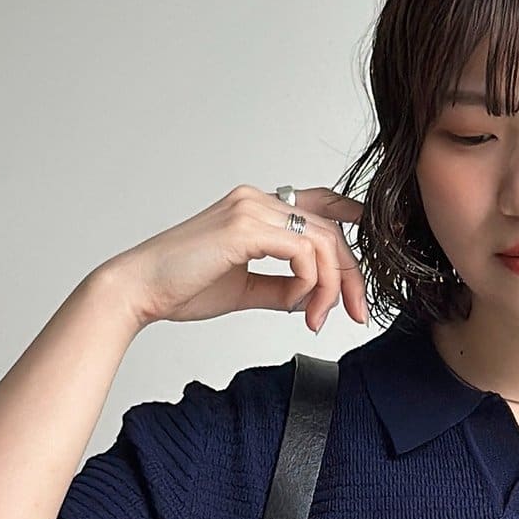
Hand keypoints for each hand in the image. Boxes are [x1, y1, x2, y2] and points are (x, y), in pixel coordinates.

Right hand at [100, 183, 367, 332]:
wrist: (140, 289)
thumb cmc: (181, 287)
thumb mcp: (245, 289)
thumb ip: (280, 288)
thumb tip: (310, 299)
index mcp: (256, 208)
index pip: (319, 202)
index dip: (354, 213)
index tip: (378, 237)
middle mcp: (257, 199)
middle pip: (331, 228)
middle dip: (351, 275)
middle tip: (357, 314)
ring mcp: (252, 208)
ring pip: (323, 240)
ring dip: (331, 287)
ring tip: (318, 318)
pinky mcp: (246, 227)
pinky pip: (304, 252)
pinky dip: (311, 283)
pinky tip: (298, 306)